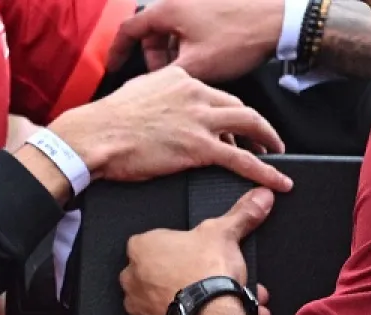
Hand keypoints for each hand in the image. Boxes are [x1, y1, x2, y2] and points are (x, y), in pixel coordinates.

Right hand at [49, 67, 292, 192]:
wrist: (93, 136)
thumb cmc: (103, 122)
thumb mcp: (133, 94)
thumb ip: (153, 97)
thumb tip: (155, 110)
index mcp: (178, 78)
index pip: (213, 94)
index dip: (224, 112)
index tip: (227, 125)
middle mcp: (195, 93)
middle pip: (238, 106)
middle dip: (254, 123)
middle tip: (263, 137)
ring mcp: (199, 119)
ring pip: (249, 124)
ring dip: (268, 140)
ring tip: (276, 153)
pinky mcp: (198, 147)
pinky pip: (241, 159)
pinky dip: (264, 171)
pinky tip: (277, 181)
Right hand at [107, 0, 284, 81]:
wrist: (282, 21)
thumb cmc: (240, 39)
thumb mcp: (194, 67)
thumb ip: (163, 78)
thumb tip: (146, 91)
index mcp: (169, 10)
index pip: (129, 29)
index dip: (118, 51)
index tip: (114, 67)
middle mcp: (182, 0)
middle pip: (153, 31)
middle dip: (154, 57)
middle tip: (163, 77)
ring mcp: (200, 1)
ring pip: (173, 30)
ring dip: (174, 52)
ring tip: (188, 71)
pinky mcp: (217, 5)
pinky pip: (192, 26)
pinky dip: (190, 44)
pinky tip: (204, 59)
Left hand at [121, 187, 274, 314]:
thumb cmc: (208, 275)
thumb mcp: (226, 234)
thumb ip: (241, 214)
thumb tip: (259, 197)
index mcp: (142, 248)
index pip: (156, 241)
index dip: (181, 247)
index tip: (198, 253)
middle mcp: (132, 278)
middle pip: (161, 272)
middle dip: (188, 276)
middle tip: (212, 278)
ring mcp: (136, 307)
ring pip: (164, 300)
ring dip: (188, 301)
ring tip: (217, 301)